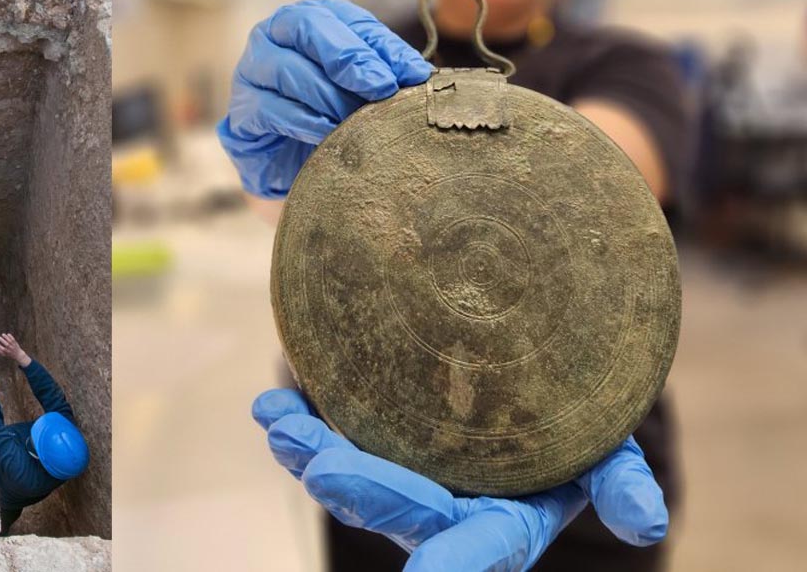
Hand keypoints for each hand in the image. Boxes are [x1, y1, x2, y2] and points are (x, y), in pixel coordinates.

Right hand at [0, 333, 29, 366]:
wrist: (18, 355)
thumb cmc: (10, 354)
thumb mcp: (4, 354)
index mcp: (7, 352)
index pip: (2, 349)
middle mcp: (10, 349)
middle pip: (6, 344)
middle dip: (3, 341)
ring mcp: (13, 346)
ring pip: (10, 341)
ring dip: (6, 337)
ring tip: (3, 334)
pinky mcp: (15, 343)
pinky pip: (13, 339)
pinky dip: (11, 336)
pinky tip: (8, 334)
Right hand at [217, 0, 432, 198]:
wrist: (290, 164)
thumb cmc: (329, 117)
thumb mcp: (361, 91)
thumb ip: (383, 75)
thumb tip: (420, 74)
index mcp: (311, 19)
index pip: (349, 20)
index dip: (382, 47)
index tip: (413, 75)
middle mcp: (275, 34)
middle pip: (310, 29)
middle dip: (351, 58)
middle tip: (381, 88)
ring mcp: (251, 69)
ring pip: (288, 69)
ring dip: (329, 95)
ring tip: (357, 118)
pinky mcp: (240, 110)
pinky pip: (269, 109)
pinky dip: (303, 121)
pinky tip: (327, 135)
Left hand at [253, 389, 667, 571]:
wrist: (529, 365)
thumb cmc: (573, 413)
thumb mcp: (606, 444)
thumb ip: (619, 479)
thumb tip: (645, 523)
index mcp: (500, 522)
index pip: (478, 551)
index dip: (450, 564)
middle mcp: (441, 510)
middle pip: (398, 511)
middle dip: (361, 491)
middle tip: (323, 463)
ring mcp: (399, 477)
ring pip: (351, 480)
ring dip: (312, 457)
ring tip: (282, 425)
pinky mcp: (367, 440)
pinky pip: (327, 440)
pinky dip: (299, 424)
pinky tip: (272, 405)